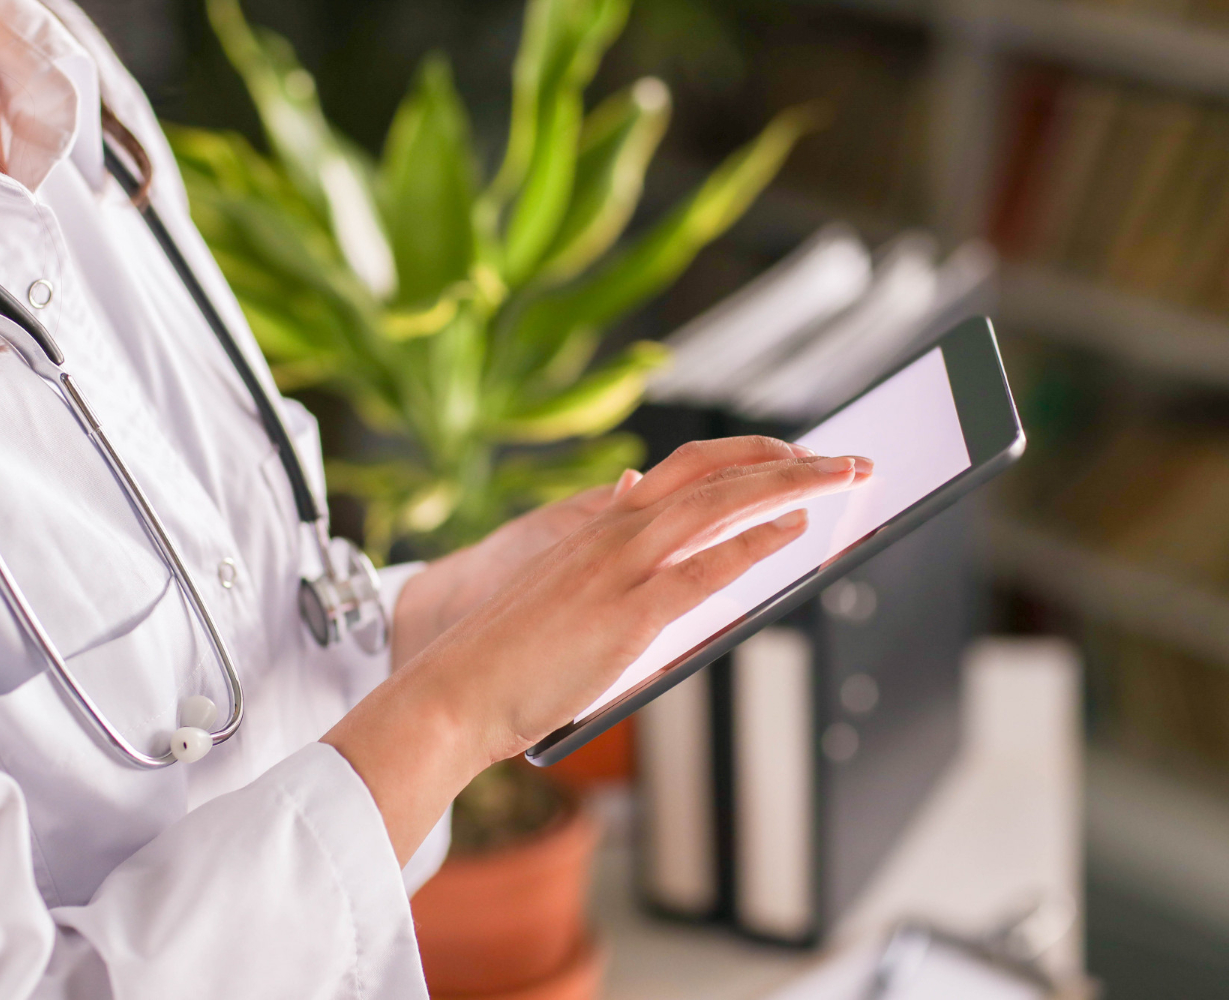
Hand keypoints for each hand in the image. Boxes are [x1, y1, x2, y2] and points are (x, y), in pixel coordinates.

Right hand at [391, 439, 814, 668]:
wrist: (454, 691)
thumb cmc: (506, 653)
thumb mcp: (557, 579)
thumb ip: (599, 539)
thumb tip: (631, 490)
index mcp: (597, 526)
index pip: (686, 469)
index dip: (746, 456)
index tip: (792, 456)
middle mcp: (612, 532)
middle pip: (714, 472)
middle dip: (787, 458)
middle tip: (846, 459)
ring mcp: (619, 568)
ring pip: (719, 503)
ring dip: (790, 484)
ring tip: (845, 476)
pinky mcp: (627, 615)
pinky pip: (705, 567)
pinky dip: (755, 542)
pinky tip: (794, 530)